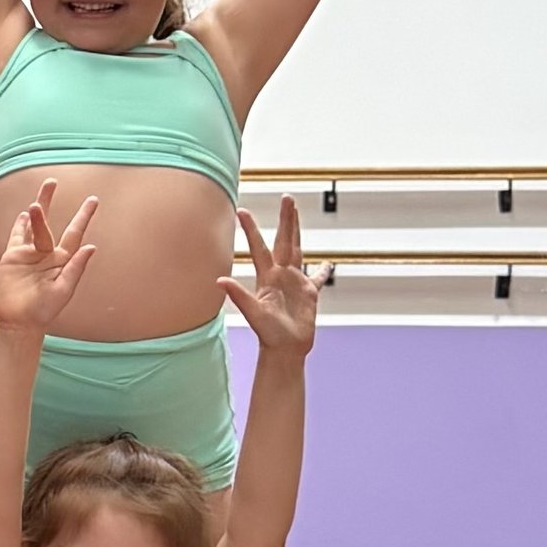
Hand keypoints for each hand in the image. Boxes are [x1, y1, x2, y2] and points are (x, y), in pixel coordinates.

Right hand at [0, 182, 100, 340]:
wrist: (19, 321)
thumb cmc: (44, 310)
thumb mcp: (64, 289)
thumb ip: (76, 267)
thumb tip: (91, 246)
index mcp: (62, 260)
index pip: (74, 233)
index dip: (83, 216)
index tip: (92, 199)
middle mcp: (46, 253)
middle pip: (48, 222)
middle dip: (49, 202)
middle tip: (52, 181)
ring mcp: (28, 254)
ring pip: (31, 225)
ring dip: (35, 209)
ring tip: (38, 192)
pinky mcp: (12, 257)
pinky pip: (16, 236)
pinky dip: (19, 224)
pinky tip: (23, 213)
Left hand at [227, 196, 327, 358]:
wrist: (284, 349)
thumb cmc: (268, 333)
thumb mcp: (253, 312)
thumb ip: (238, 295)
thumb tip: (220, 281)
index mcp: (267, 277)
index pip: (259, 247)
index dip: (251, 229)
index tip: (242, 210)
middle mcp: (281, 275)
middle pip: (284, 240)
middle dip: (286, 219)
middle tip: (287, 197)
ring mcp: (295, 282)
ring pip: (298, 250)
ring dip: (297, 231)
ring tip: (297, 213)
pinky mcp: (309, 294)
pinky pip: (318, 279)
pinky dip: (323, 272)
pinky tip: (327, 264)